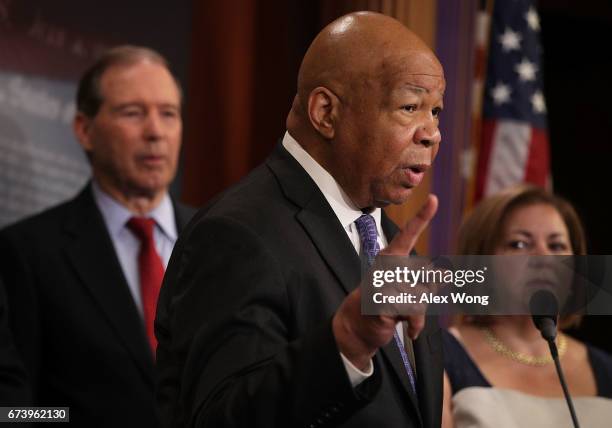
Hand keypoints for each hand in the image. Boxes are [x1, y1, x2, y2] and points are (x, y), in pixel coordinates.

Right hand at [332, 195, 437, 369]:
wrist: (357, 325)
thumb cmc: (385, 304)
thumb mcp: (408, 290)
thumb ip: (426, 281)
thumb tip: (445, 273)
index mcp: (391, 258)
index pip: (408, 234)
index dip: (422, 217)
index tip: (434, 199)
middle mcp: (386, 265)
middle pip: (427, 276)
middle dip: (426, 295)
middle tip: (405, 303)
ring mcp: (382, 282)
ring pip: (423, 296)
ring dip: (419, 312)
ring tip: (401, 314)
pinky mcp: (382, 301)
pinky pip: (414, 311)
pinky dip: (414, 324)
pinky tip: (405, 328)